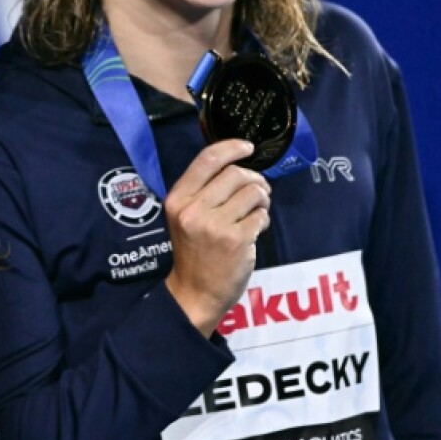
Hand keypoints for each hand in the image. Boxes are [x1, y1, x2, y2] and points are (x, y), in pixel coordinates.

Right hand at [163, 139, 269, 335]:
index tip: (248, 148)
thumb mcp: (185, 216)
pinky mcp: (236, 240)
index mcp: (177, 199)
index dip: (232, 147)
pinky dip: (263, 220)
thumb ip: (203, 191)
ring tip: (256, 211)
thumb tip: (240, 167)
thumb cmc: (193, 251)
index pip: (207, 159)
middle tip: (258, 192)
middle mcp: (193, 209)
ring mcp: (215, 225)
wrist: (195, 292)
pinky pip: (261, 216)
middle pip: (236, 174)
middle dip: (254, 179)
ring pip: (253, 192)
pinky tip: (254, 229)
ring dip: (262, 199)